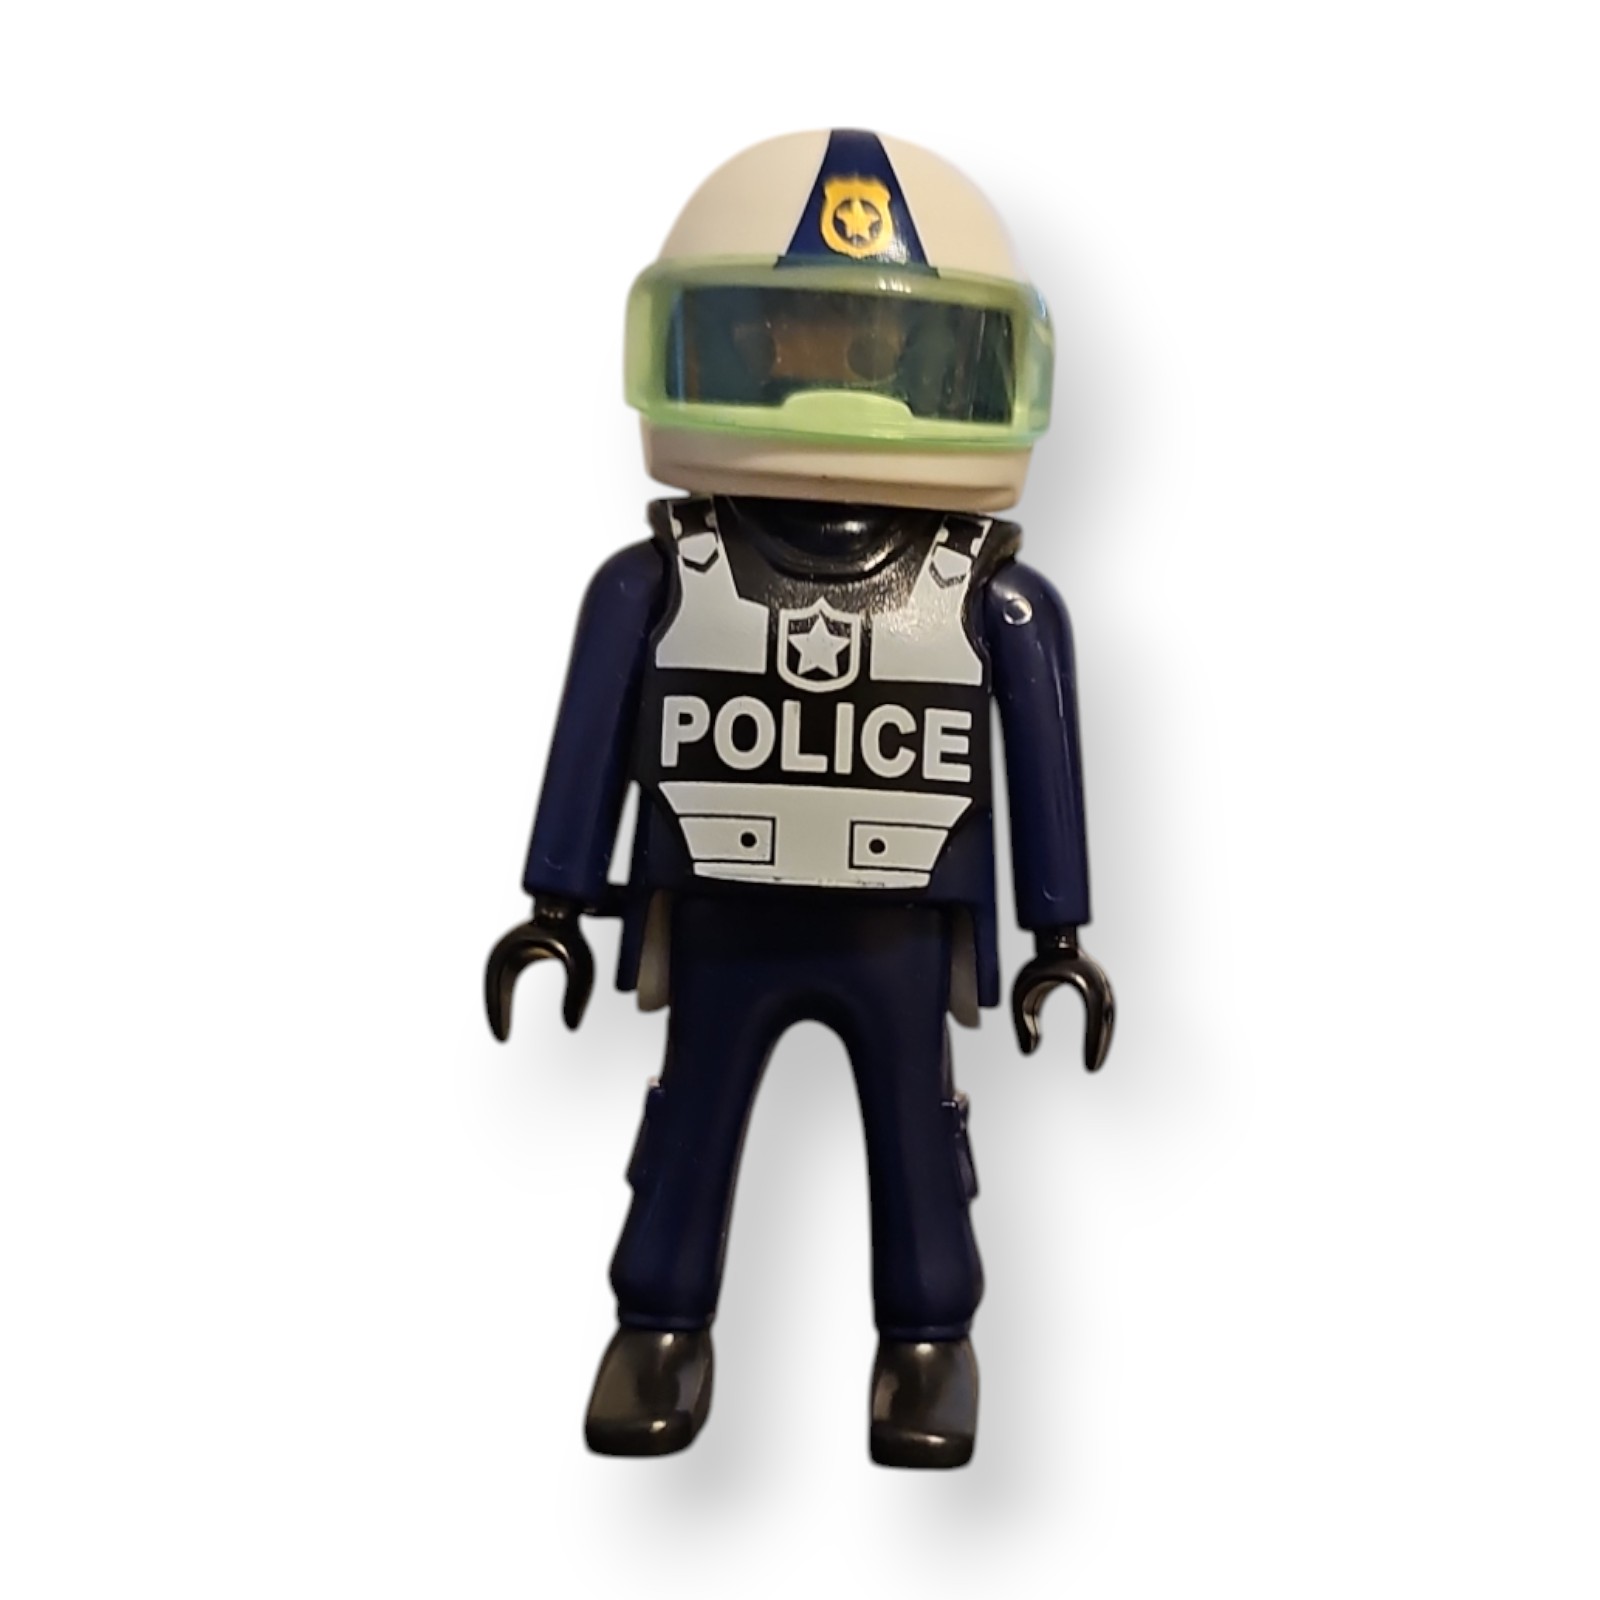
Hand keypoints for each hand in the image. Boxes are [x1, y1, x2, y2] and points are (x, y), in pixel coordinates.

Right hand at [484, 896, 594, 1039]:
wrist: (567, 909)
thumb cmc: (573, 932)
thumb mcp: (580, 965)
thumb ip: (578, 995)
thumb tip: (571, 1026)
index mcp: (515, 951)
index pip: (496, 986)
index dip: (497, 1012)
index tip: (503, 1035)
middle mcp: (507, 951)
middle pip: (493, 988)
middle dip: (495, 1013)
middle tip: (502, 1038)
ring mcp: (511, 953)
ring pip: (496, 985)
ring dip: (498, 1007)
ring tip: (503, 1032)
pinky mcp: (518, 956)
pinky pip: (504, 982)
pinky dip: (502, 1000)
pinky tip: (508, 1018)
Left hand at [1010, 927, 1114, 1070]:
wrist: (1055, 942)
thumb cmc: (1039, 964)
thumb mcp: (1023, 991)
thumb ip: (1021, 1020)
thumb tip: (1028, 1051)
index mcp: (1080, 973)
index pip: (1096, 1009)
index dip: (1095, 1038)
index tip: (1090, 1061)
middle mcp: (1097, 977)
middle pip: (1106, 1016)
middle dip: (1100, 1043)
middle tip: (1092, 1067)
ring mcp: (1102, 982)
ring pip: (1108, 1017)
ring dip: (1102, 1039)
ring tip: (1093, 1062)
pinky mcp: (1100, 989)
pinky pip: (1104, 1014)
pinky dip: (1100, 1032)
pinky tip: (1095, 1048)